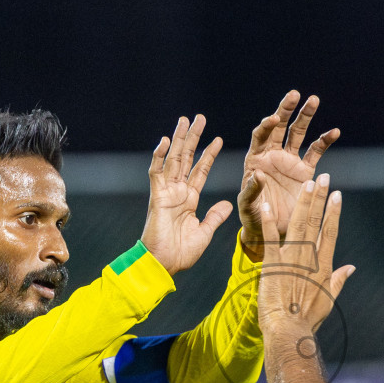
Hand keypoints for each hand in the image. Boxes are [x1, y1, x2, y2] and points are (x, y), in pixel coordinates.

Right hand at [141, 114, 233, 275]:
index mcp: (189, 199)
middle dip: (193, 138)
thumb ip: (214, 217)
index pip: (201, 170)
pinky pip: (156, 173)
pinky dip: (159, 157)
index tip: (218, 139)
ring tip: (184, 120)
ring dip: (179, 140)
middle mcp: (178, 192)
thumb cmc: (181, 253)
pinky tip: (165, 141)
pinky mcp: (157, 197)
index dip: (209, 154)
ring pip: (173, 160)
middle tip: (199, 118)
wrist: (164, 265)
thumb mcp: (205, 232)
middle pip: (186, 159)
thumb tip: (226, 203)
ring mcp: (167, 193)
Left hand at [238, 92, 339, 260]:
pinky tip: (334, 131)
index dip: (266, 126)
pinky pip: (316, 151)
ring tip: (314, 100)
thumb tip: (258, 175)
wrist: (273, 229)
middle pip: (279, 127)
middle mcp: (272, 155)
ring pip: (298, 133)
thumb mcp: (248, 206)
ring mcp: (289, 161)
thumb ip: (251, 190)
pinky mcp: (305, 170)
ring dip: (305, 116)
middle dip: (286, 110)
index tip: (274, 119)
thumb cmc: (254, 217)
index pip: (260, 136)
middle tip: (295, 94)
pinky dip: (324, 140)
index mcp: (255, 159)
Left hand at [256, 173, 354, 336]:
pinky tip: (268, 206)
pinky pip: (270, 239)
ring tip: (307, 184)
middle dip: (320, 198)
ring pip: (298, 225)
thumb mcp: (328, 301)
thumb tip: (351, 267)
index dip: (333, 212)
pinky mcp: (272, 264)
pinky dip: (269, 222)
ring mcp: (291, 259)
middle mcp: (309, 258)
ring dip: (303, 203)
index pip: (330, 232)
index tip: (337, 195)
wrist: (289, 330)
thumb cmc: (308, 320)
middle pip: (316, 222)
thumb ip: (339, 281)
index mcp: (323, 266)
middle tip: (323, 178)